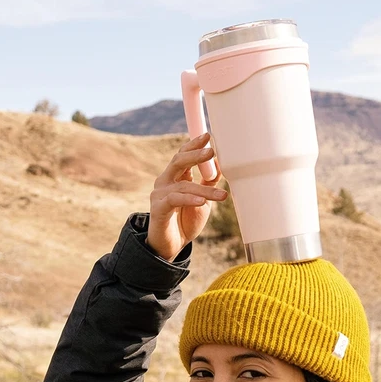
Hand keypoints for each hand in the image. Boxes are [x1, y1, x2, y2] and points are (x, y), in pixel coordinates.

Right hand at [146, 133, 226, 261]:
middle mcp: (165, 182)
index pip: (183, 154)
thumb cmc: (186, 221)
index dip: (193, 144)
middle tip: (211, 151)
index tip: (208, 136)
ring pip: (183, 185)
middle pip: (178, 162)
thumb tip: (221, 166)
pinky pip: (174, 200)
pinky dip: (189, 200)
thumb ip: (208, 184)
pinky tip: (201, 202)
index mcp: (175, 177)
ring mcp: (160, 195)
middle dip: (195, 155)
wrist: (171, 246)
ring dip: (204, 190)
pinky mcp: (158, 209)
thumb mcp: (202, 200)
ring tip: (222, 196)